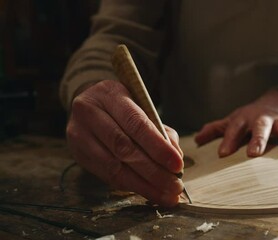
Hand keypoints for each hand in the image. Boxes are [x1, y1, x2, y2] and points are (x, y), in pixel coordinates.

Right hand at [66, 80, 183, 206]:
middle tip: (174, 185)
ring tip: (164, 194)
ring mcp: (79, 134)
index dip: (158, 147)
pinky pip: (106, 175)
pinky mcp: (77, 153)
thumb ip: (160, 130)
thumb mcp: (141, 106)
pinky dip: (130, 185)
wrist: (88, 104)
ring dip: (143, 184)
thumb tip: (176, 157)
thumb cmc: (122, 107)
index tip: (177, 165)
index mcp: (110, 94)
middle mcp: (89, 112)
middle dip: (153, 171)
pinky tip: (148, 191)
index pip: (136, 123)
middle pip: (123, 147)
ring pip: (113, 166)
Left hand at [195, 90, 277, 157]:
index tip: (222, 154)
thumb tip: (197, 139)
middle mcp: (264, 119)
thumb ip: (217, 128)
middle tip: (254, 154)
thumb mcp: (234, 120)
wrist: (277, 102)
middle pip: (261, 128)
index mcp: (246, 118)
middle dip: (258, 140)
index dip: (229, 140)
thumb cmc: (251, 117)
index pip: (234, 128)